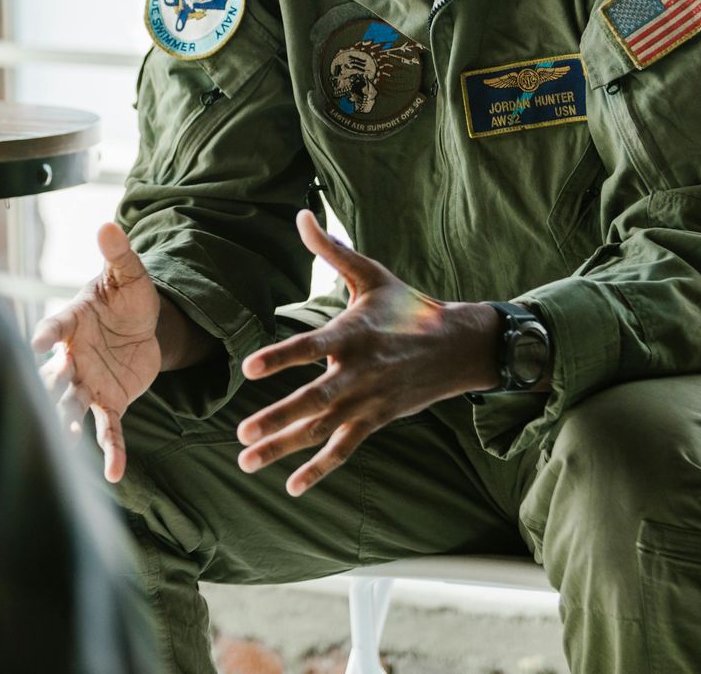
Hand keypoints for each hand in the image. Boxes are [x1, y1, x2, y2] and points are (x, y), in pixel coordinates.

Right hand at [32, 223, 162, 483]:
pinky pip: (107, 429)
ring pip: (72, 403)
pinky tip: (115, 474)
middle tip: (39, 398)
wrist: (144, 327)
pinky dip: (111, 451)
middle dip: (48, 385)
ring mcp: (88, 382)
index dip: (46, 333)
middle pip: (55, 372)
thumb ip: (119, 254)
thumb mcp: (130, 275)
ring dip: (66, 419)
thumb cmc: (128, 297)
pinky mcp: (109, 403)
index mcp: (73, 320)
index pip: (55, 325)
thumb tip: (109, 224)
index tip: (36, 341)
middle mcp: (73, 355)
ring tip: (64, 438)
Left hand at [235, 210, 498, 496]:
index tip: (249, 368)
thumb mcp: (371, 276)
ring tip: (246, 460)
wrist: (459, 347)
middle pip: (312, 400)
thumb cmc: (408, 307)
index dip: (281, 357)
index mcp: (353, 335)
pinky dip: (319, 469)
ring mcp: (367, 402)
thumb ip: (331, 250)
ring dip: (284, 448)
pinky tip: (291, 486)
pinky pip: (344, 450)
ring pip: (321, 431)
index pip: (310, 348)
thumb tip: (301, 215)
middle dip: (276, 418)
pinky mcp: (375, 421)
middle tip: (241, 434)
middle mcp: (358, 373)